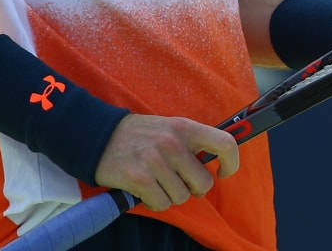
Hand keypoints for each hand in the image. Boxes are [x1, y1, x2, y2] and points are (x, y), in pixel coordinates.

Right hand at [93, 114, 240, 211]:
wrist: (99, 136)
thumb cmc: (141, 135)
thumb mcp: (171, 127)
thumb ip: (193, 143)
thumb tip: (216, 163)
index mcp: (185, 128)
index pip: (225, 144)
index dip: (231, 163)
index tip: (223, 173)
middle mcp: (173, 143)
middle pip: (203, 182)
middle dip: (194, 188)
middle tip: (180, 182)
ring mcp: (156, 161)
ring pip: (182, 197)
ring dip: (171, 195)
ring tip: (158, 182)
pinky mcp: (139, 178)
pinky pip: (162, 204)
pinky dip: (156, 202)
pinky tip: (146, 190)